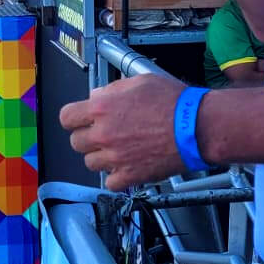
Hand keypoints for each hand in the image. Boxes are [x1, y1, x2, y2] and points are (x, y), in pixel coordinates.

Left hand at [59, 72, 188, 191]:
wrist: (197, 127)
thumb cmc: (175, 103)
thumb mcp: (140, 82)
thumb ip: (112, 90)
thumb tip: (97, 96)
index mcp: (102, 108)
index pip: (67, 117)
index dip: (74, 118)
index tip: (80, 120)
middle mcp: (104, 134)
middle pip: (76, 142)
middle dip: (87, 137)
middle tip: (103, 134)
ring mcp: (115, 157)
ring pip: (91, 163)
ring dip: (101, 157)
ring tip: (118, 149)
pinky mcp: (130, 175)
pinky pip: (110, 182)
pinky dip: (115, 176)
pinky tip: (126, 165)